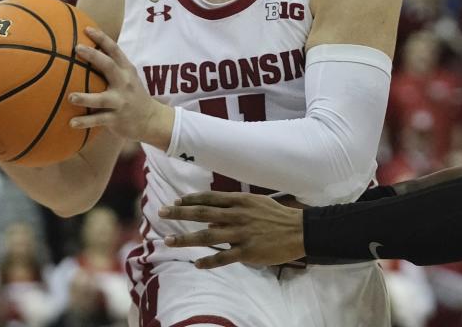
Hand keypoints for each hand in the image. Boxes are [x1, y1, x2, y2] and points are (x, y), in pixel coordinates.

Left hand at [69, 27, 173, 148]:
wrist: (151, 120)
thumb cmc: (132, 95)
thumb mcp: (128, 78)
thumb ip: (112, 67)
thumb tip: (86, 52)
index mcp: (127, 71)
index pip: (115, 50)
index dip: (101, 38)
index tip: (86, 29)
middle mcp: (125, 84)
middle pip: (109, 67)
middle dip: (93, 56)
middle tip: (76, 49)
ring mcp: (121, 102)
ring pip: (102, 99)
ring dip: (86, 98)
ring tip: (71, 97)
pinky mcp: (116, 119)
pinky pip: (98, 120)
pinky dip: (85, 122)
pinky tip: (71, 123)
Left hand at [158, 192, 304, 267]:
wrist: (299, 230)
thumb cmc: (277, 216)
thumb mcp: (256, 204)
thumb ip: (234, 209)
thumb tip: (211, 219)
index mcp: (241, 201)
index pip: (210, 198)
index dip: (191, 199)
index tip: (176, 201)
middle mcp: (238, 215)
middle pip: (203, 213)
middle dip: (180, 213)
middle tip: (161, 212)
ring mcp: (241, 234)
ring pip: (208, 236)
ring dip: (186, 238)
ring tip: (169, 240)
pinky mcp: (247, 251)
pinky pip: (223, 257)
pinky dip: (209, 261)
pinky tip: (197, 264)